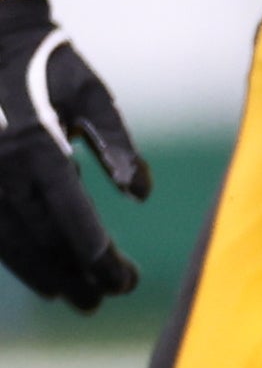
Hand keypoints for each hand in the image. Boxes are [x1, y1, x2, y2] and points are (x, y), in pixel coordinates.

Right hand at [0, 0, 145, 310]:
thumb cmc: (48, 66)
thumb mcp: (91, 95)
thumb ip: (119, 145)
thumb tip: (142, 196)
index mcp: (39, 149)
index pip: (75, 221)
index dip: (101, 258)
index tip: (127, 283)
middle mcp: (2, 170)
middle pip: (43, 241)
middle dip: (75, 276)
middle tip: (104, 301)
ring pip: (11, 243)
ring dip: (44, 275)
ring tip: (74, 298)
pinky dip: (14, 256)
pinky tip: (36, 274)